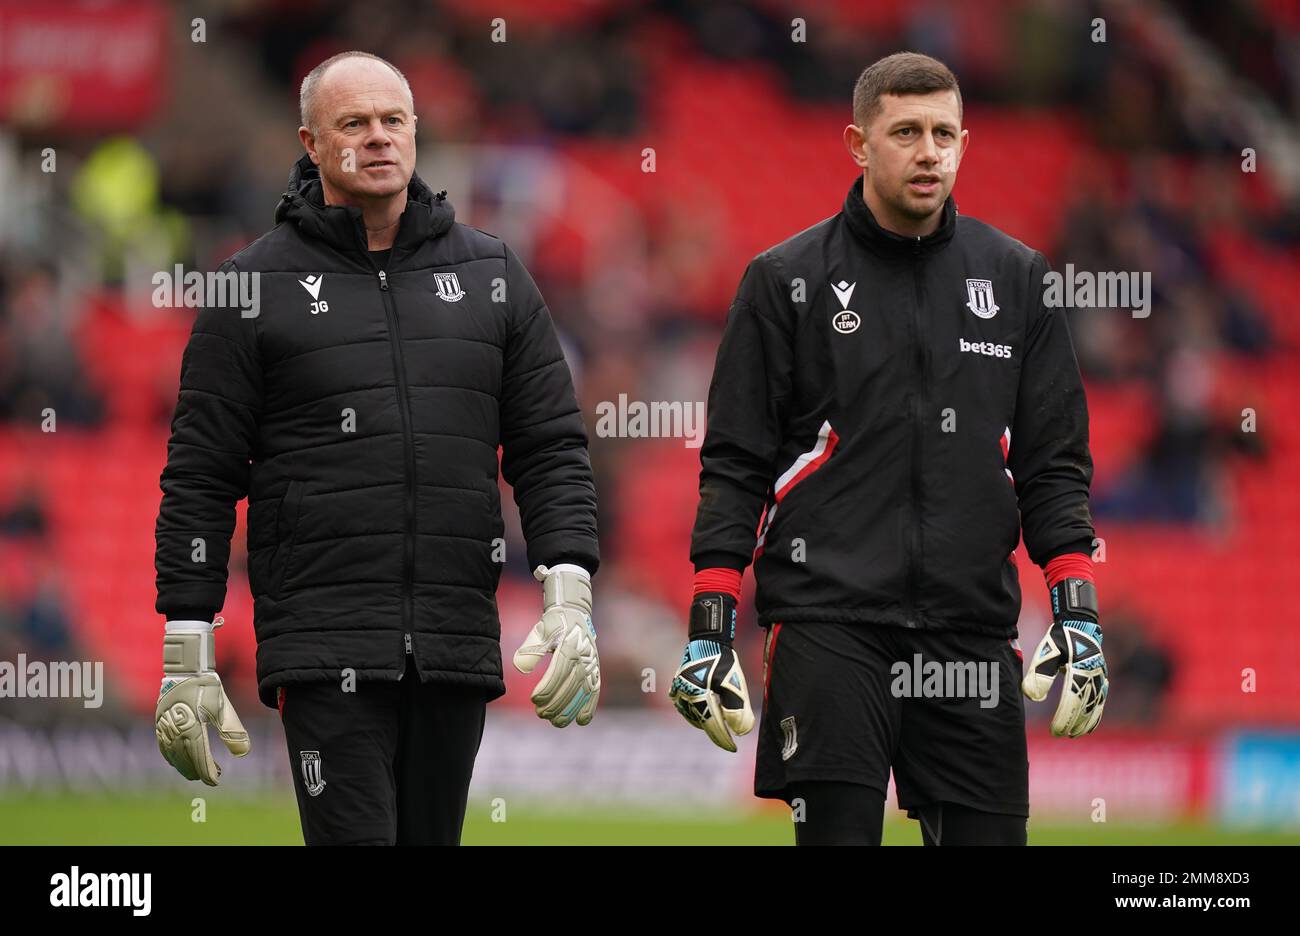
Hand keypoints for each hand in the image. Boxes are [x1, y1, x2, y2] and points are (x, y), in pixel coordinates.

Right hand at [155, 616, 250, 783]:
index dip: (207, 772)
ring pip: (172, 754)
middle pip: (185, 758)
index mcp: (192, 727)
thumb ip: (233, 732)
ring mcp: (165, 726)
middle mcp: (175, 730)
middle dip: (197, 770)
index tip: (215, 780)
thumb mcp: (224, 708)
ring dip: (183, 766)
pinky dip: (170, 756)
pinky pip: (163, 745)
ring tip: (195, 772)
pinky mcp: (159, 721)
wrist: (186, 669)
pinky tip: (177, 760)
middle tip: (209, 777)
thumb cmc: (208, 687)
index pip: (200, 757)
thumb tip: (243, 753)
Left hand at [513, 565, 599, 726]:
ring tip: (555, 722)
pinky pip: (594, 691)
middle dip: (556, 702)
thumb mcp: (540, 631)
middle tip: (541, 714)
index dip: (547, 688)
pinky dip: (590, 707)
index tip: (534, 700)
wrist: (575, 614)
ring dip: (570, 709)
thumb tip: (520, 669)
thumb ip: (531, 649)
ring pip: (583, 691)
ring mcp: (591, 665)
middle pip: (571, 684)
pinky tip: (581, 721)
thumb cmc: (554, 624)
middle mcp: (583, 657)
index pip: (558, 671)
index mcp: (569, 645)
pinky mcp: (595, 671)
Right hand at [669, 593, 754, 751]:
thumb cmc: (723, 662)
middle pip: (704, 722)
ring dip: (706, 723)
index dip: (724, 740)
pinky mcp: (676, 689)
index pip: (713, 726)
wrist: (707, 643)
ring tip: (719, 728)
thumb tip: (740, 732)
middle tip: (729, 739)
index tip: (733, 748)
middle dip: (717, 732)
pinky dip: (697, 713)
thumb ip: (738, 708)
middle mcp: (685, 697)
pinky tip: (706, 714)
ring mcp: (678, 693)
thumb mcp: (735, 684)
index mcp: (699, 696)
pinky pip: (687, 708)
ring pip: (694, 716)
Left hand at [1022, 578, 1108, 736]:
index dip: (1064, 718)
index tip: (1055, 730)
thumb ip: (1039, 674)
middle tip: (1060, 734)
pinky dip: (1095, 716)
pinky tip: (1089, 727)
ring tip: (1073, 734)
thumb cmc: (1060, 639)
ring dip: (1085, 722)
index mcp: (1080, 670)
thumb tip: (1031, 696)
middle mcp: (1094, 676)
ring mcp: (1100, 679)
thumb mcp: (1047, 652)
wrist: (1079, 625)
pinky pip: (1100, 702)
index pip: (1072, 701)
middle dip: (1073, 723)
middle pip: (1084, 707)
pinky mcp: (1102, 680)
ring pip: (1095, 707)